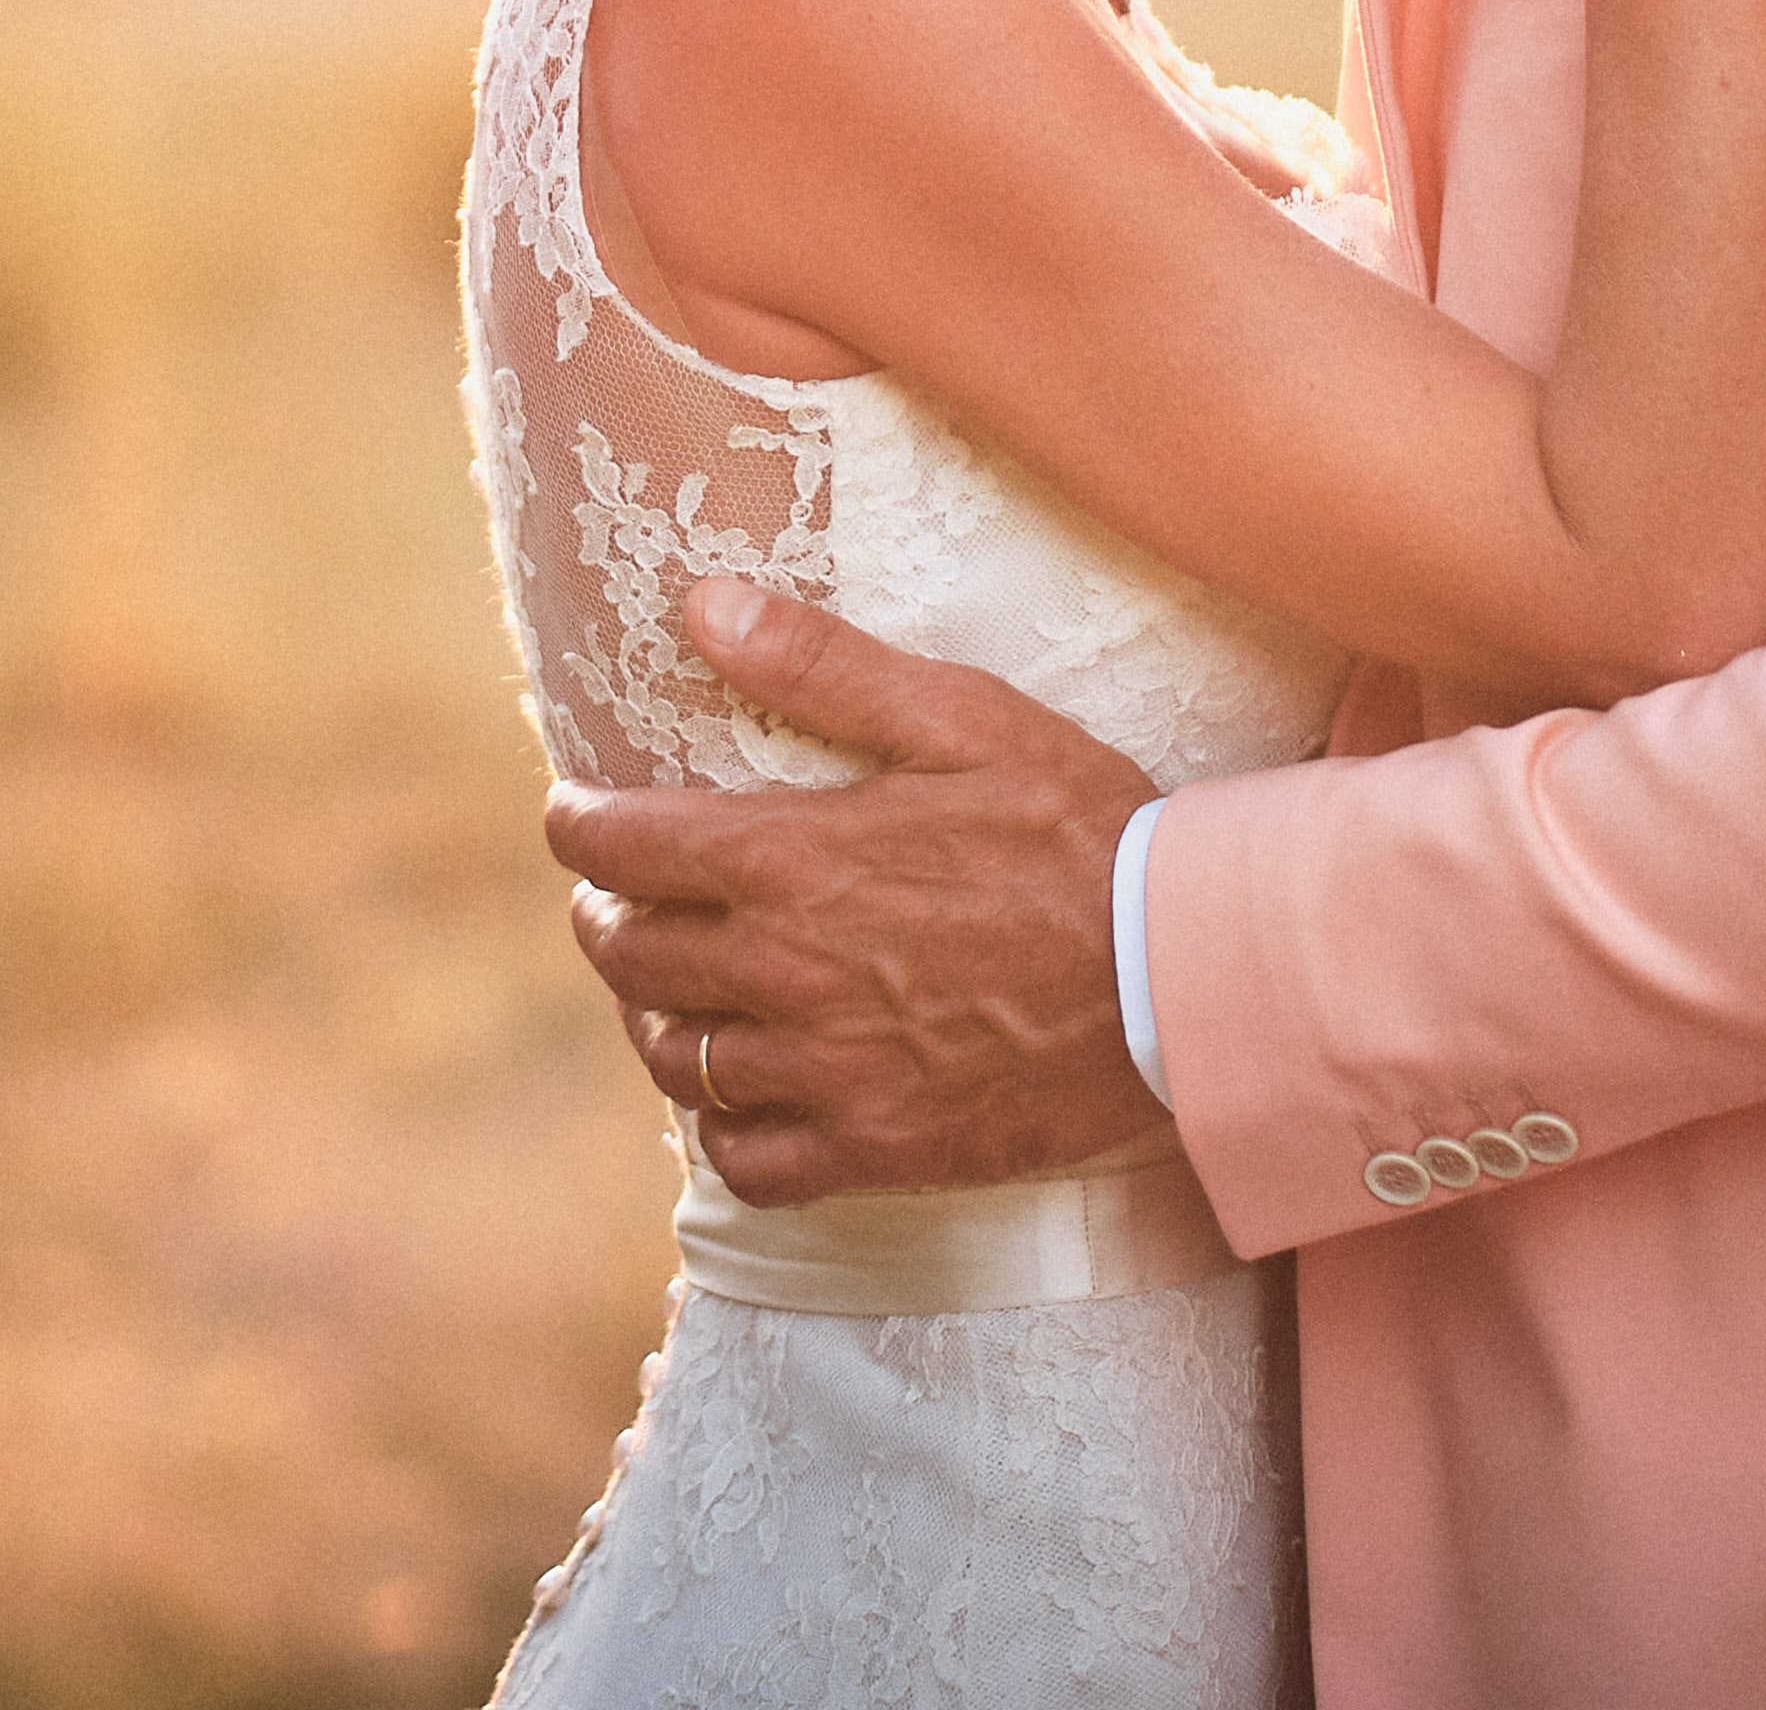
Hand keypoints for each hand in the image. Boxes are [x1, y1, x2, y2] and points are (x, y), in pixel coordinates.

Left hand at [543, 577, 1165, 1206]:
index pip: (621, 846)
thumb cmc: (1084, 834)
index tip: (579, 813)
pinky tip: (744, 1087)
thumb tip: (703, 606)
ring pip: (674, 1058)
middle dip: (608, 913)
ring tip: (677, 985)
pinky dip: (724, 1126)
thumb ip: (824, 666)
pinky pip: (744, 1159)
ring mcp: (825, 1071)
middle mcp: (785, 973)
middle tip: (624, 893)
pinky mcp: (873, 1147)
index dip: (580, 826)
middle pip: (629, 953)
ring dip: (656, 1015)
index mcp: (791, 859)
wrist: (1186, 981)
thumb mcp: (965, 719)